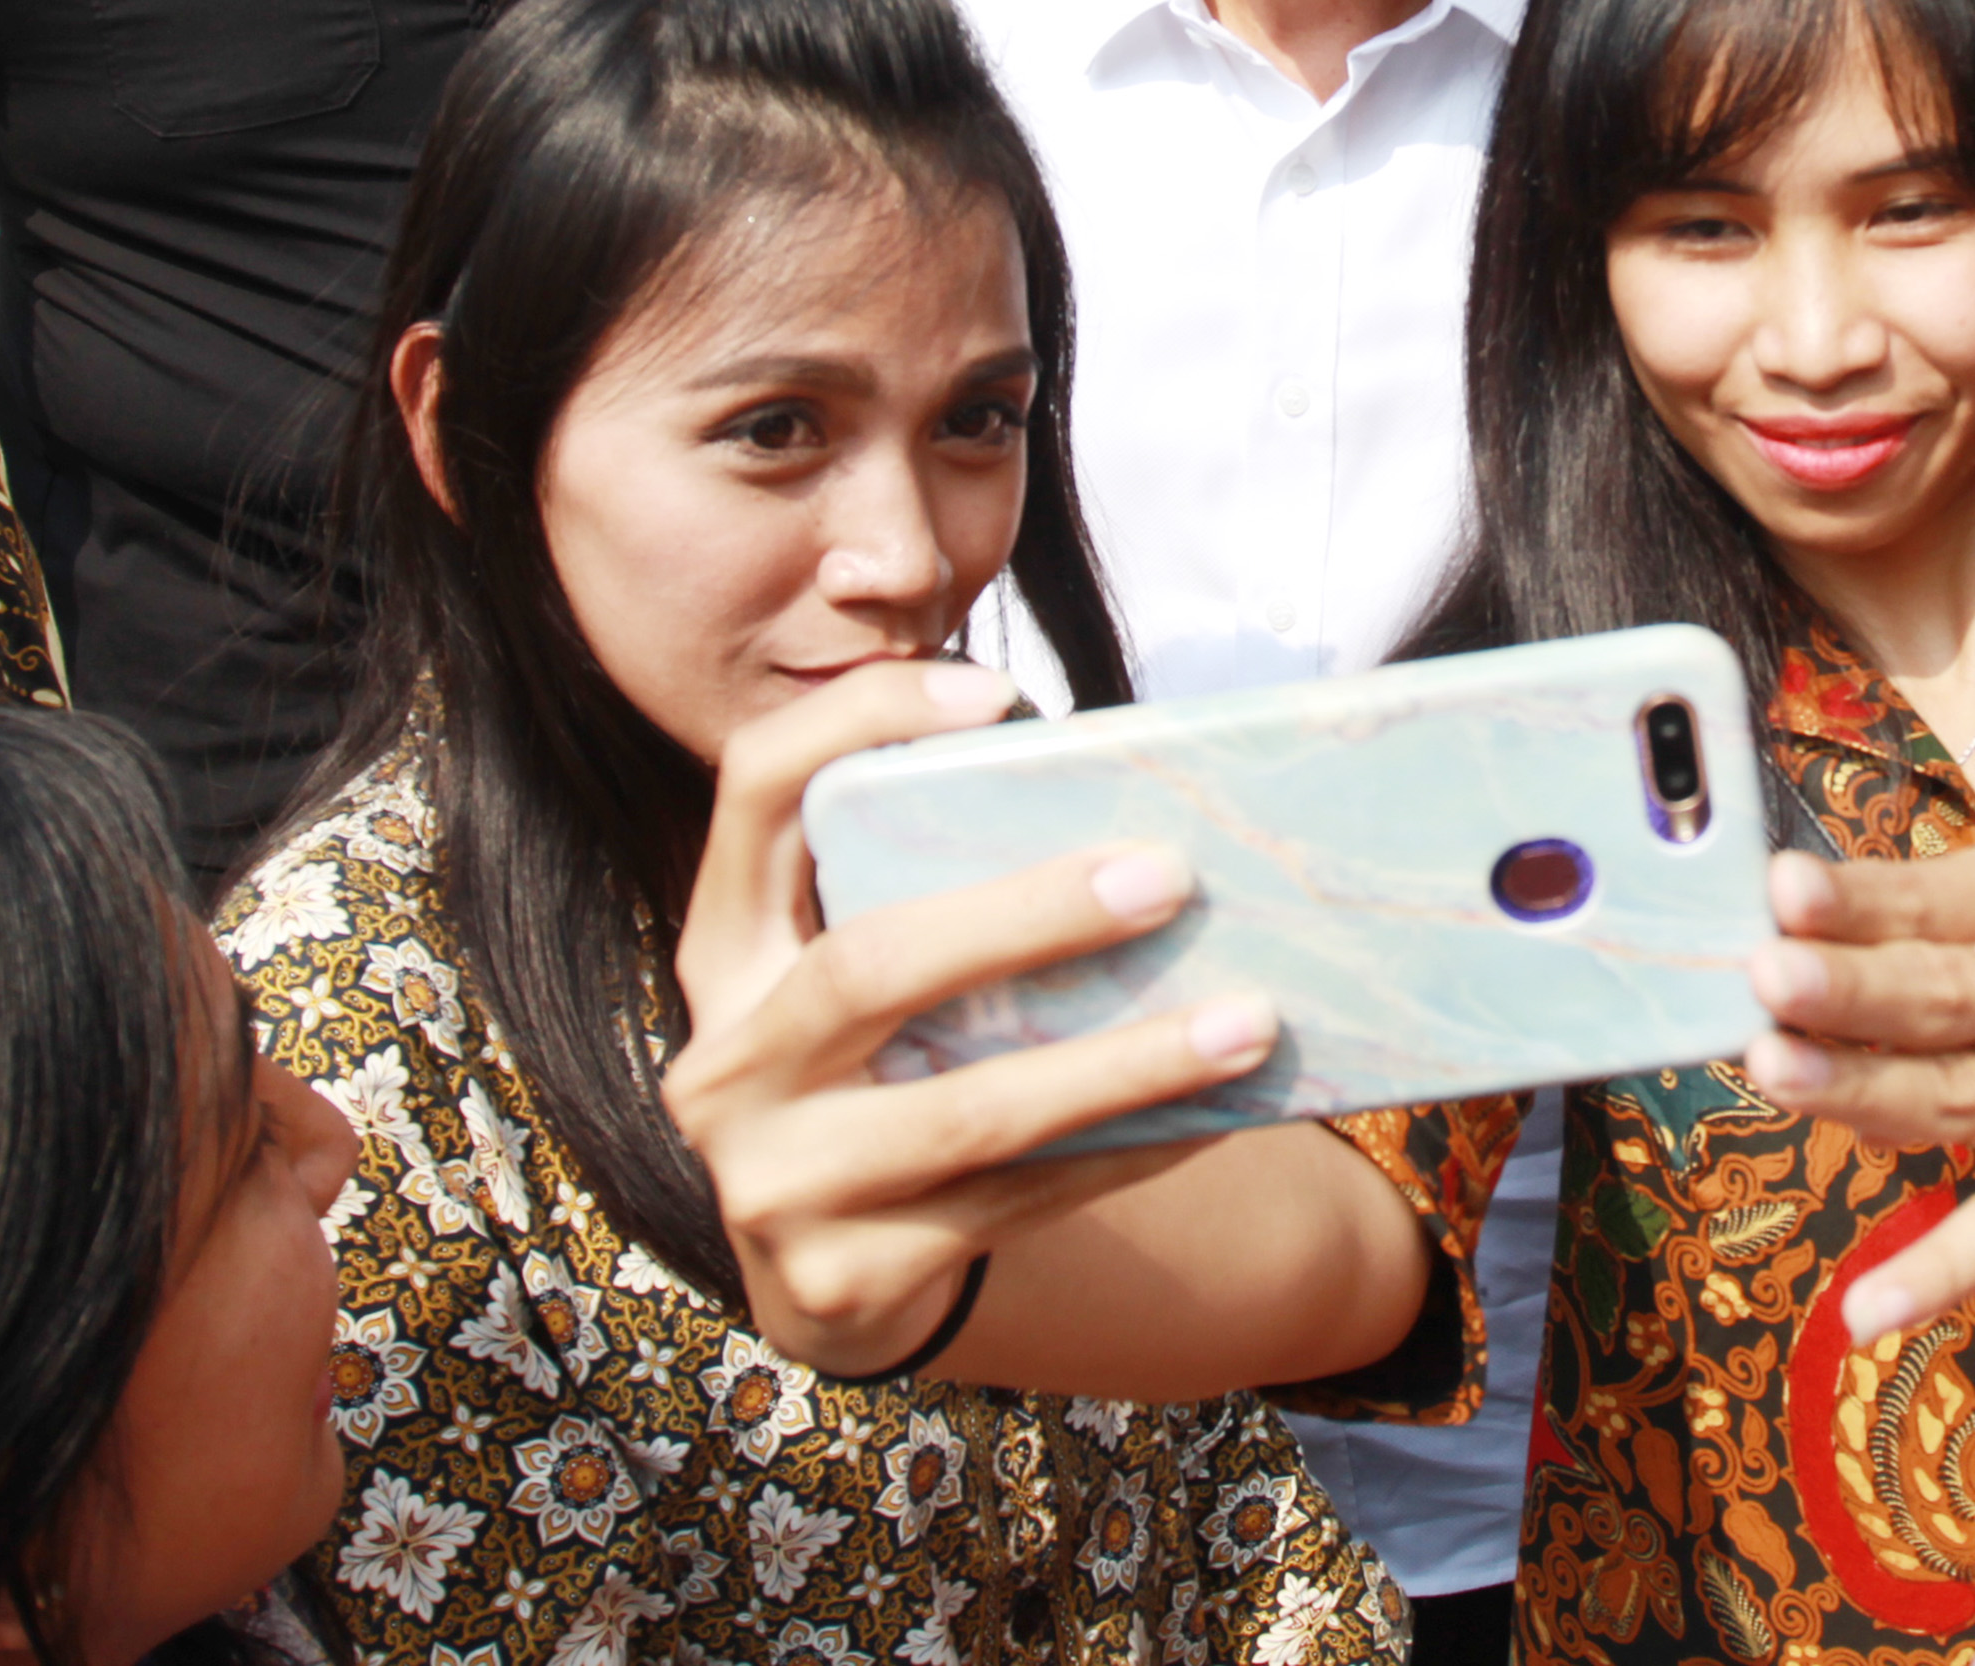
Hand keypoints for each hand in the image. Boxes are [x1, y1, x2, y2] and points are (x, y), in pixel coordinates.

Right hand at [660, 660, 1282, 1376]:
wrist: (823, 1278)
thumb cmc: (877, 1071)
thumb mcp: (857, 975)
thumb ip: (925, 890)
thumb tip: (1131, 807)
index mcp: (725, 949)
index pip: (754, 790)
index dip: (861, 723)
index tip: (1002, 693)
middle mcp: (725, 1063)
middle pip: (871, 964)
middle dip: (1030, 917)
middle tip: (1170, 875)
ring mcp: (773, 1182)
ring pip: (968, 1113)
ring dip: (1125, 1065)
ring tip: (1249, 1021)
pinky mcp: (843, 1281)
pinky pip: (1017, 1204)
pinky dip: (1128, 1152)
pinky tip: (1218, 1112)